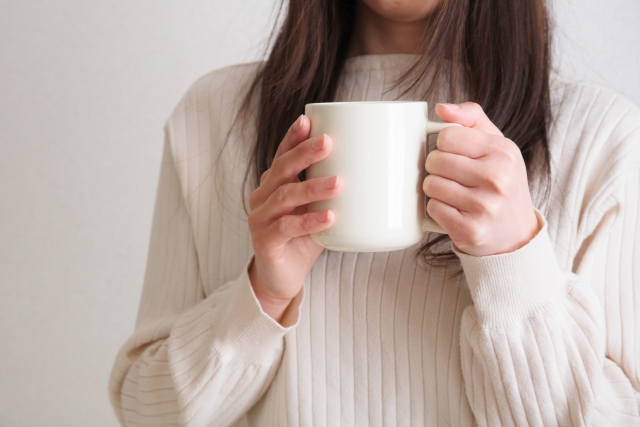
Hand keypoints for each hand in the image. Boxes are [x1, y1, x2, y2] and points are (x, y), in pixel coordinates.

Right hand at [248, 115, 342, 322]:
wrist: (282, 278)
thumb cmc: (304, 239)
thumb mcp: (318, 209)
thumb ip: (333, 192)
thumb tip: (375, 172)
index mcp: (274, 184)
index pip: (282, 155)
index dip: (293, 138)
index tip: (308, 120)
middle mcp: (262, 197)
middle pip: (282, 169)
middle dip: (304, 153)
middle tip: (328, 142)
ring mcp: (260, 218)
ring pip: (285, 196)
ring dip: (313, 187)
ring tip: (339, 182)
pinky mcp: (265, 241)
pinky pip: (287, 227)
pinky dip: (309, 221)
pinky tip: (330, 217)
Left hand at [423, 103, 539, 256]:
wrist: (516, 233)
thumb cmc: (500, 182)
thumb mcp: (496, 145)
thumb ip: (471, 118)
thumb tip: (441, 108)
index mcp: (503, 152)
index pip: (447, 136)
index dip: (443, 145)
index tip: (454, 154)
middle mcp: (497, 178)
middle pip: (435, 160)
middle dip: (436, 167)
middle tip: (452, 176)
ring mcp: (484, 206)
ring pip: (431, 185)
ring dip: (434, 189)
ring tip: (453, 194)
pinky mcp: (470, 229)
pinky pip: (433, 209)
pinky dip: (437, 209)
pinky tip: (453, 210)